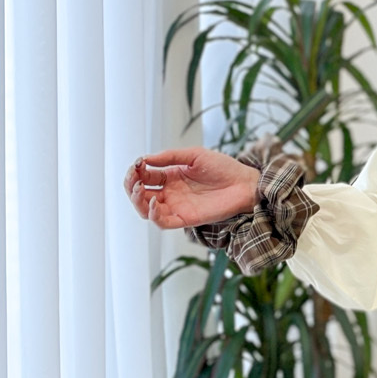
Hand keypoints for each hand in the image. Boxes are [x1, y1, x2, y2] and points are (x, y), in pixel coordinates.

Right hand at [123, 148, 257, 228]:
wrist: (245, 183)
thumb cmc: (223, 167)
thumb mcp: (194, 155)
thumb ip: (170, 157)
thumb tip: (145, 159)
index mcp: (171, 177)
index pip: (144, 177)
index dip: (136, 171)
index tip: (137, 163)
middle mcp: (171, 193)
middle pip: (140, 195)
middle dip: (131, 185)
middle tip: (134, 176)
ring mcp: (177, 207)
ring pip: (146, 210)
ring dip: (137, 200)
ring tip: (140, 188)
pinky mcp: (186, 219)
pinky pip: (163, 222)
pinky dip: (153, 215)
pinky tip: (153, 202)